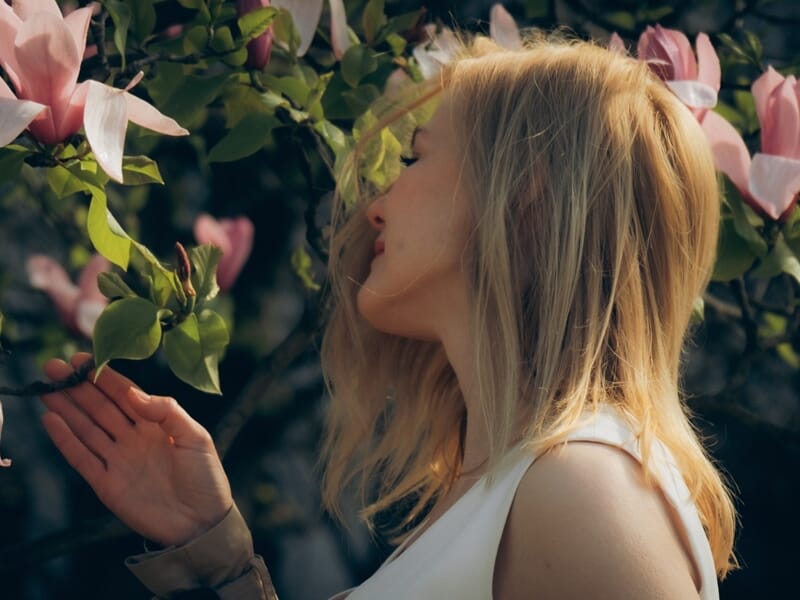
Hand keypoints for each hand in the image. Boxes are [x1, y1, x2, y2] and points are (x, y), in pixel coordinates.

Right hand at [40, 353, 232, 546]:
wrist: (202, 522)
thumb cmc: (206, 478)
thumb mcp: (196, 437)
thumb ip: (167, 411)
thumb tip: (134, 394)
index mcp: (157, 423)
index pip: (125, 394)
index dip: (104, 377)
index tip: (83, 359)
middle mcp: (134, 438)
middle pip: (100, 408)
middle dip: (77, 387)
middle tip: (53, 367)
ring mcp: (118, 460)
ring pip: (86, 428)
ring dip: (66, 408)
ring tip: (47, 388)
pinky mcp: (107, 484)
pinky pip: (81, 458)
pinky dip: (65, 440)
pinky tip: (51, 420)